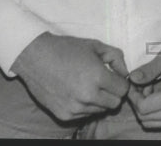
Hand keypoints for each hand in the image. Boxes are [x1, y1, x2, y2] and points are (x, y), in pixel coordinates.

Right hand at [10, 32, 129, 121]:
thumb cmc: (66, 48)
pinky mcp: (64, 115)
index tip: (114, 76)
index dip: (121, 81)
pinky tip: (77, 92)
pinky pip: (85, 115)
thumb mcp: (95, 45)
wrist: (35, 57)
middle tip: (103, 82)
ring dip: (99, 100)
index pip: (123, 89)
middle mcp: (87, 96)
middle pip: (115, 103)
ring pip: (101, 110)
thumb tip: (126, 73)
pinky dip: (85, 106)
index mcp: (97, 77)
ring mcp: (75, 108)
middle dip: (113, 92)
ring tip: (88, 85)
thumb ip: (116, 57)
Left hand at [126, 38, 160, 127]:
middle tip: (139, 84)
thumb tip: (131, 79)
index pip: (144, 108)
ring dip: (145, 107)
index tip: (132, 83)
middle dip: (138, 101)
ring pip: (151, 122)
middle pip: (145, 118)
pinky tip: (158, 92)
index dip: (133, 96)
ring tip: (149, 87)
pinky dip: (154, 110)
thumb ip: (148, 70)